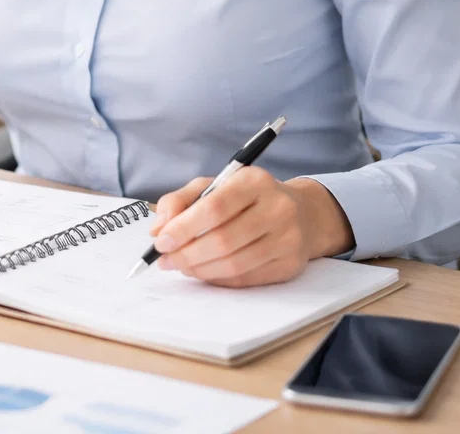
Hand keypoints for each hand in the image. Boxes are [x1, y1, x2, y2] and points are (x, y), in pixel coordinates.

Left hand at [147, 168, 353, 287]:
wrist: (302, 214)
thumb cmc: (247, 198)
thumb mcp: (214, 186)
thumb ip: (180, 202)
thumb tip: (157, 230)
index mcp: (254, 181)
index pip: (214, 208)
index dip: (183, 228)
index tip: (160, 242)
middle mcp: (277, 208)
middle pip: (223, 240)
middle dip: (186, 254)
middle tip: (165, 260)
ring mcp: (288, 239)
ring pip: (234, 264)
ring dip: (199, 270)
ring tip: (181, 266)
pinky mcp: (290, 265)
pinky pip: (246, 278)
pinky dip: (218, 279)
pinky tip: (204, 271)